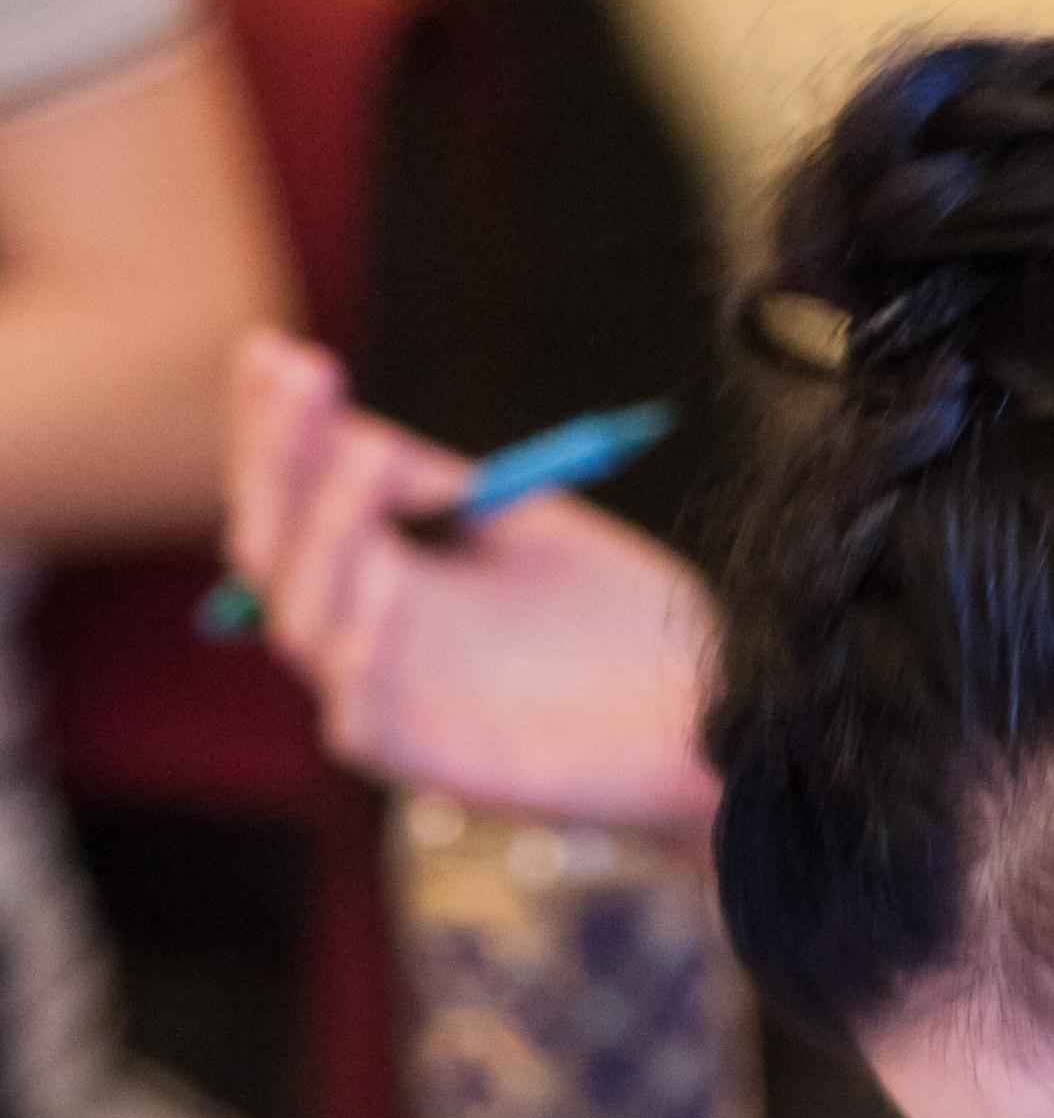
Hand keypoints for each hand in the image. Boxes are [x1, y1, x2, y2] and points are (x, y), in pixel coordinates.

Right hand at [224, 328, 717, 826]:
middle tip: (306, 381)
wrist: (714, 718)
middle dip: (282, 460)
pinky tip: (387, 580)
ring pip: (303, 627)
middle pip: (274, 552)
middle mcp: (371, 639)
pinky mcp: (434, 768)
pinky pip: (360, 722)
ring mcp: (396, 705)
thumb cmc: (620, 628)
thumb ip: (443, 488)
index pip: (296, 499)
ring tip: (370, 457)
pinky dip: (362, 652)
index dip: (275, 428)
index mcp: (385, 577)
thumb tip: (355, 432)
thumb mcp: (528, 530)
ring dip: (326, 535)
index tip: (274, 349)